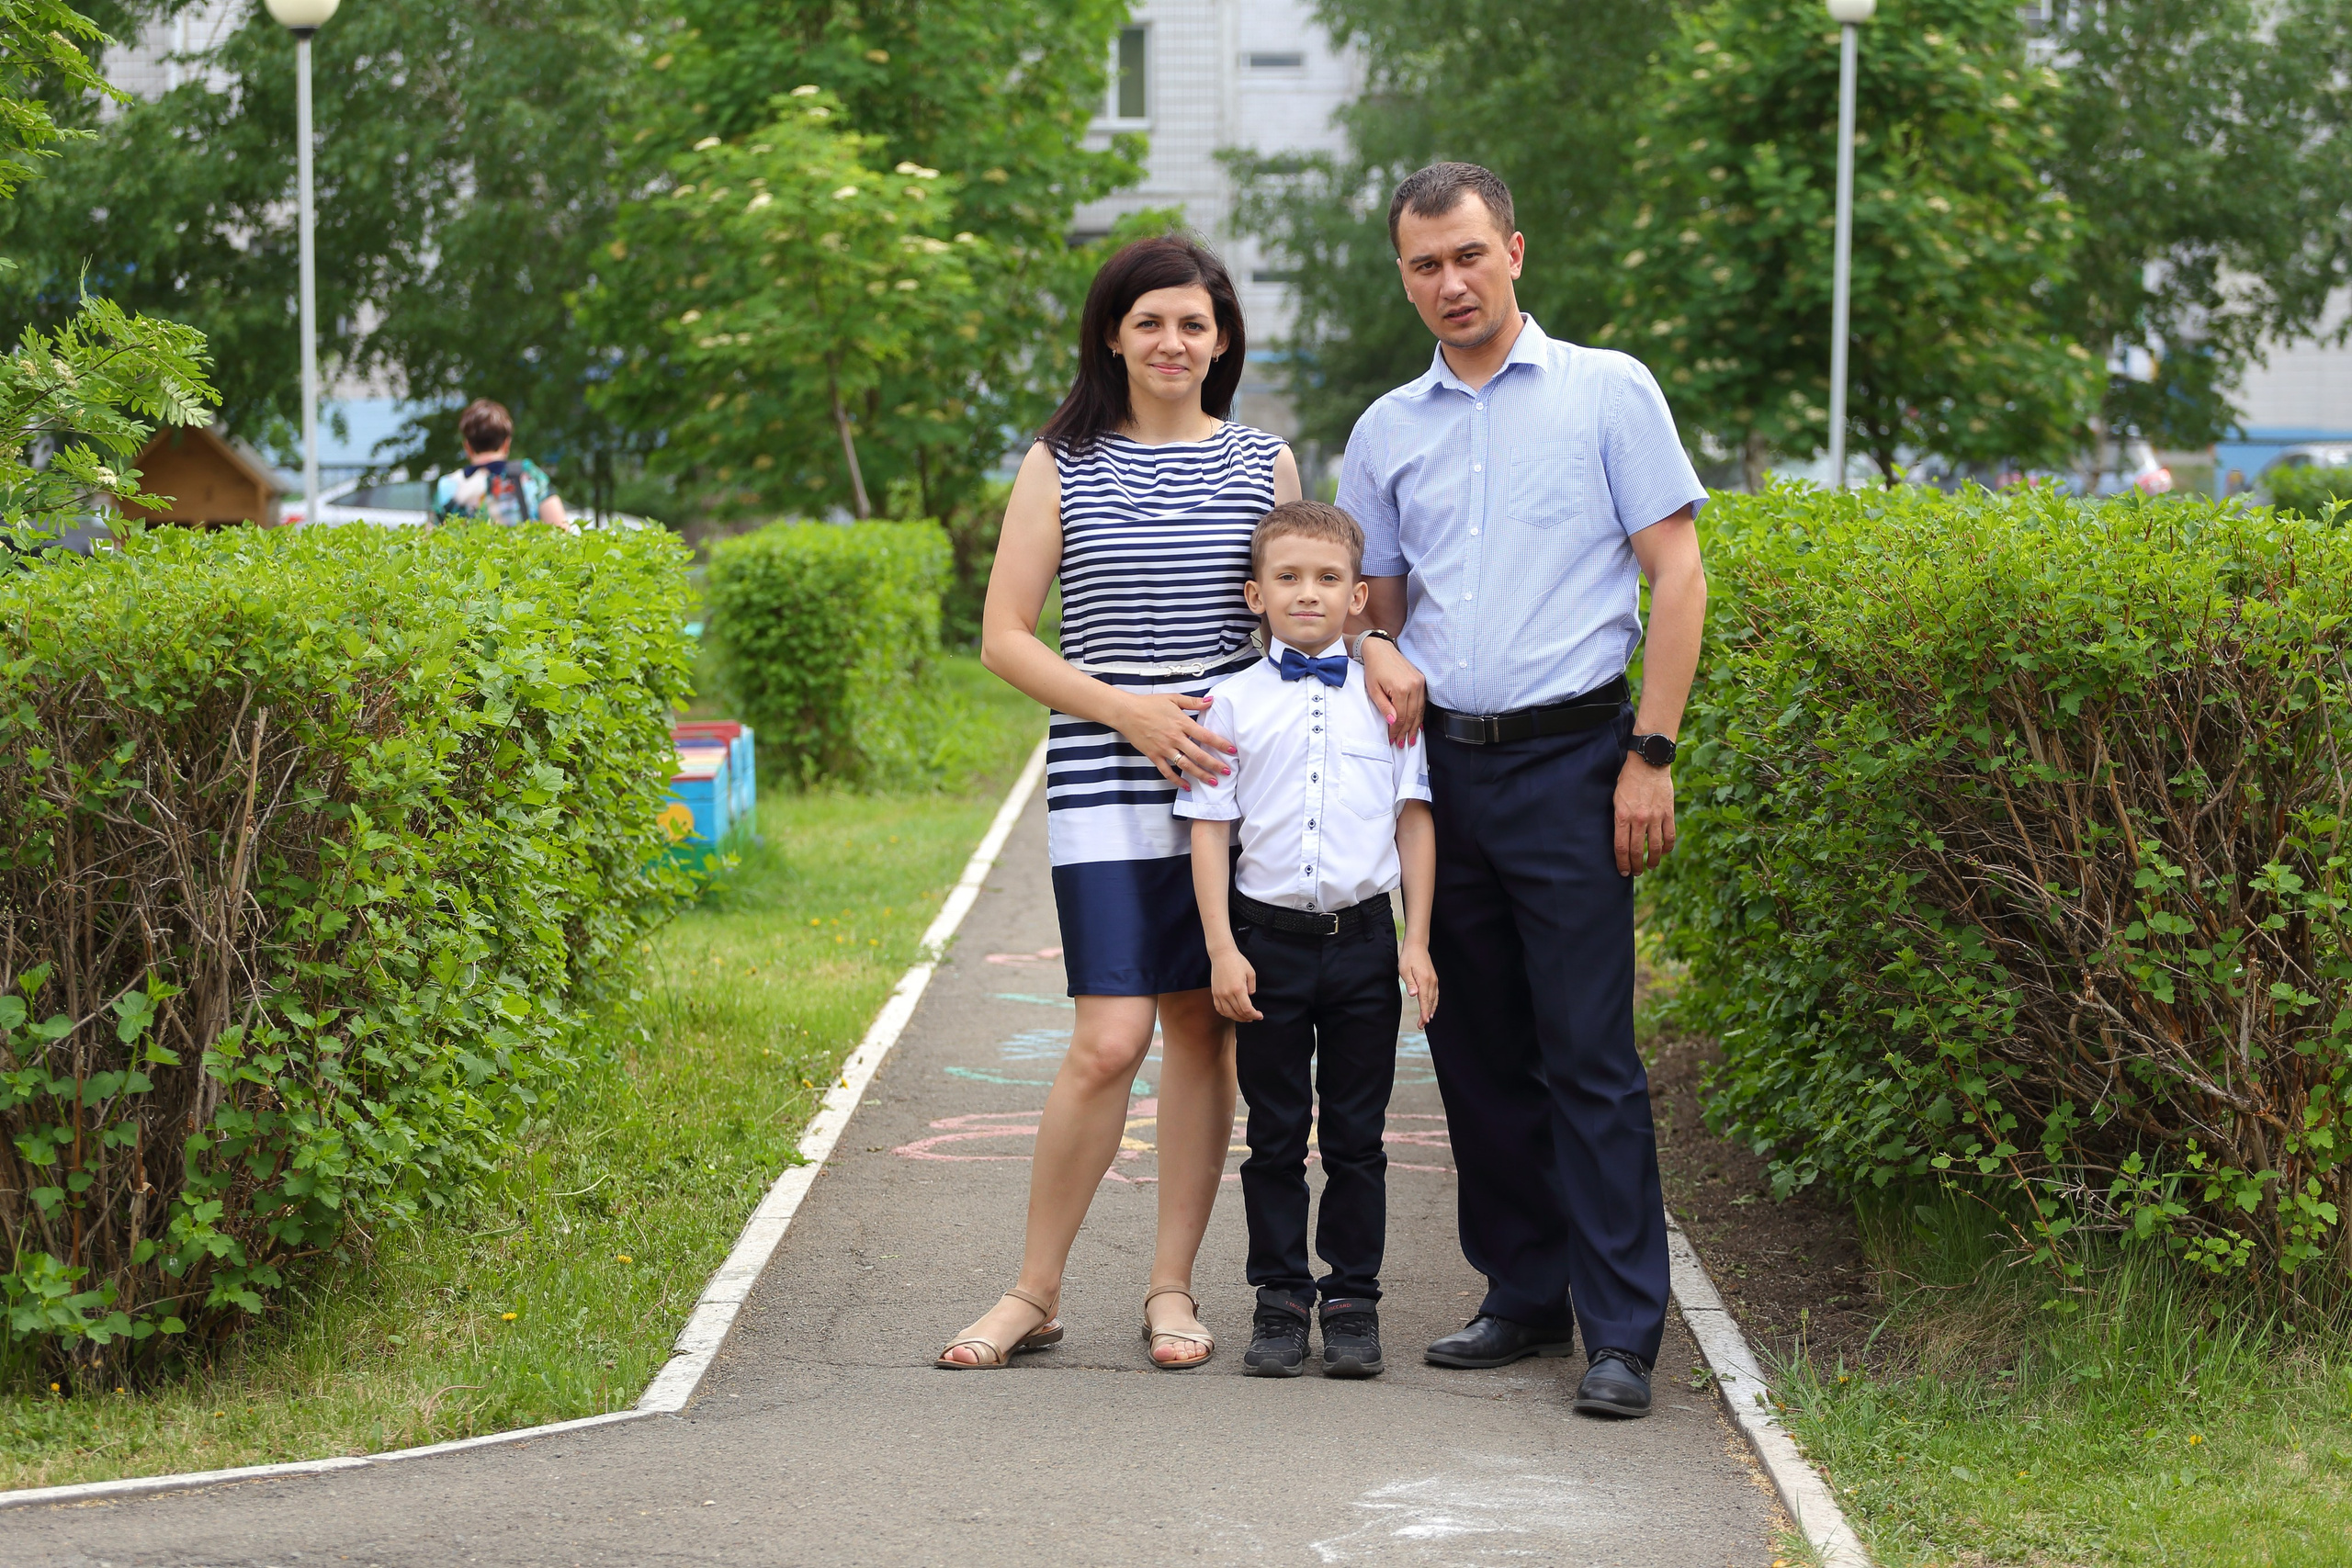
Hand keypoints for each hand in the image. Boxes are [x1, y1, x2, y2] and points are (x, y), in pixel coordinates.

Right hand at [1115, 691, 1235, 788]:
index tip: (1232, 750)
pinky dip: (1177, 781)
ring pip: (1185, 766)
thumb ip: (1193, 701)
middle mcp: (1175, 738)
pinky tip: (1186, 786)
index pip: (1205, 736)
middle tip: (1227, 771)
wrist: (1126, 712)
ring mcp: (1164, 748)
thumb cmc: (1149, 704)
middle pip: (1199, 755)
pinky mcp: (1154, 756)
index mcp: (1181, 723)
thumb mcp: (1173, 698)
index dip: (1220, 744)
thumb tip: (1211, 701)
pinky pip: (1167, 771)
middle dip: (1214, 764)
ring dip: (1200, 775)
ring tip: (1213, 782)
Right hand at [1210, 946, 1260, 1022]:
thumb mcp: (1250, 972)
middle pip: (1238, 1013)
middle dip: (1248, 1017)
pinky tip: (1232, 1013)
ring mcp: (1219, 994)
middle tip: (1254, 1017)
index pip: (1247, 1009)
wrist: (1222, 954)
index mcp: (1238, 988)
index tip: (1260, 1016)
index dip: (1255, 1015)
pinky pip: (1219, 1008)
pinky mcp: (1214, 993)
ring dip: (1238, 1018)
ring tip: (1245, 1018)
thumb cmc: (1238, 961)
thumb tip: (1250, 996)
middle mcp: (1228, 993)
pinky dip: (1226, 1014)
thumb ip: (1252, 986)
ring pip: (1228, 1013)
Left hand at [1360, 637, 1425, 745]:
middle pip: (1412, 715)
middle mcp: (1414, 685)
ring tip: (1411, 738)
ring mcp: (1420, 682)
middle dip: (1406, 732)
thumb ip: (1384, 707)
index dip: (1397, 730)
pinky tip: (1418, 724)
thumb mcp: (1374, 690)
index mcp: (1401, 688)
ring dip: (1415, 726)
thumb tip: (1393, 722)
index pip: (1401, 717)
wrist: (1380, 649)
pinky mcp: (1421, 679)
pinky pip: (1422, 701)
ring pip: (1419, 710)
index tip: (1393, 739)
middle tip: (1402, 743)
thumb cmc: (1374, 668)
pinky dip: (1420, 714)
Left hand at [1398, 941, 1438, 1025]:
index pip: (1425, 1000)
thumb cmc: (1408, 957)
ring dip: (1431, 1009)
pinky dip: (1434, 1002)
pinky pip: (1435, 994)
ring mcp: (1434, 980)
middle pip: (1430, 1002)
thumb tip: (1413, 995)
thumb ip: (1410, 983)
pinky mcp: (1433, 979)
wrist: (1417, 946)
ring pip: (1434, 999)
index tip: (1424, 1021)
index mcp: (1424, 980)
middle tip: (1421, 1025)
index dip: (1424, 1012)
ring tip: (1426, 1020)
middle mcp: (1431, 981)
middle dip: (1427, 1014)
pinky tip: (1431, 1008)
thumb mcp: (1404, 970)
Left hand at [1614, 752, 1676, 875]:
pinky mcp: (1668, 812)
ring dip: (1653, 860)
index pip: (1621, 847)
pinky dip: (1668, 847)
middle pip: (1637, 851)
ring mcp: (1655, 816)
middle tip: (1636, 873)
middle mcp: (1639, 819)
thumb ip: (1618, 818)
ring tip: (1651, 867)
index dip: (1622, 863)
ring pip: (1656, 847)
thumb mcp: (1616, 798)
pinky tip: (1665, 852)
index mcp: (1623, 816)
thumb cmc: (1628, 779)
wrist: (1649, 762)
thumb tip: (1620, 838)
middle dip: (1636, 866)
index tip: (1623, 872)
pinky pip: (1670, 835)